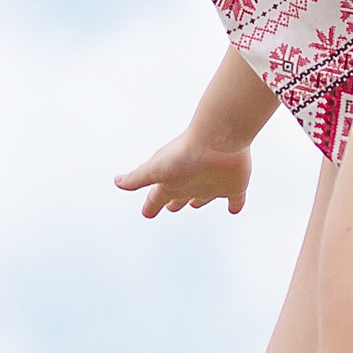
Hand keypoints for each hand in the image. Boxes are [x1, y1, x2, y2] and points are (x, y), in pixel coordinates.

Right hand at [115, 134, 254, 218]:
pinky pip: (235, 199)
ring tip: (196, 204)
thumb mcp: (156, 168)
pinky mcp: (234, 185)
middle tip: (171, 207)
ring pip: (205, 196)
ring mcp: (213, 184)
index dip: (151, 205)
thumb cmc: (185, 152)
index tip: (147, 213)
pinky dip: (235, 205)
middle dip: (174, 201)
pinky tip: (235, 209)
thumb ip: (138, 177)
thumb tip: (117, 181)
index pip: (158, 196)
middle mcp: (192, 182)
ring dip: (200, 200)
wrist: (218, 139)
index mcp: (173, 181)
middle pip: (181, 195)